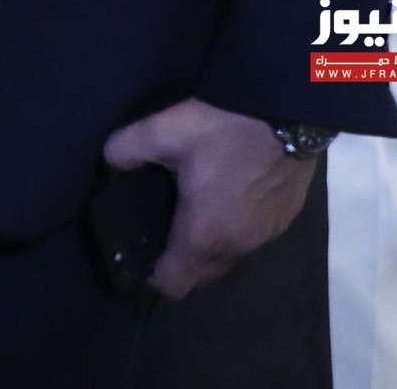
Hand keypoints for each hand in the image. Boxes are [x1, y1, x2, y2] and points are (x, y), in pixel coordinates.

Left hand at [101, 99, 314, 298]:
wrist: (287, 111)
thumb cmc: (223, 129)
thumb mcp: (162, 131)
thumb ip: (126, 150)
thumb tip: (110, 160)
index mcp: (203, 235)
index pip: (174, 284)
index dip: (152, 276)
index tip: (140, 253)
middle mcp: (238, 246)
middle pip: (202, 275)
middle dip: (181, 261)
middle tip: (162, 226)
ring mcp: (267, 235)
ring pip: (230, 256)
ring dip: (211, 243)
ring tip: (192, 210)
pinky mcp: (286, 219)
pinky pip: (253, 237)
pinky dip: (236, 227)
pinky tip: (226, 196)